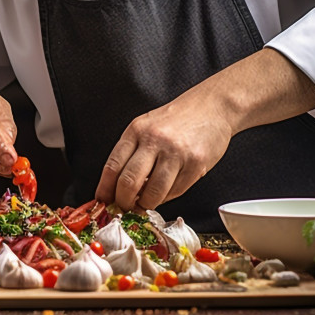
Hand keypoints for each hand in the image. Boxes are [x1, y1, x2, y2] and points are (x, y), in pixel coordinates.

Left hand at [93, 97, 231, 212]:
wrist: (212, 106)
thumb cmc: (176, 120)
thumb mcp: (147, 127)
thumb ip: (133, 153)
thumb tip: (119, 187)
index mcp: (136, 130)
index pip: (112, 165)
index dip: (105, 189)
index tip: (103, 201)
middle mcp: (154, 140)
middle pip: (129, 182)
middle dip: (123, 202)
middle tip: (124, 208)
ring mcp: (176, 152)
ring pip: (153, 193)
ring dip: (146, 205)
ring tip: (145, 203)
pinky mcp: (196, 163)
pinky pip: (176, 191)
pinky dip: (167, 197)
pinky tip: (166, 190)